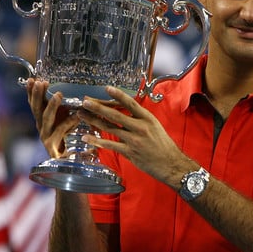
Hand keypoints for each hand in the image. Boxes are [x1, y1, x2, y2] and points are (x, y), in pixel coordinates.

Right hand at [25, 78, 77, 158]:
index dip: (31, 92)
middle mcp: (41, 126)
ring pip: (46, 118)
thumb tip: (68, 91)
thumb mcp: (64, 119)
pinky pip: (60, 131)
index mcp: (42, 119)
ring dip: (52, 105)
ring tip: (58, 94)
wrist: (65, 161)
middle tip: (41, 82)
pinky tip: (76, 116)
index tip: (31, 78)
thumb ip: (64, 108)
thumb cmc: (65, 137)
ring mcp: (45, 136)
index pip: (34, 103)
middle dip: (37, 94)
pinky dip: (69, 122)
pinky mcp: (52, 145)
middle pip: (36, 108)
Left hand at [77, 86, 193, 185]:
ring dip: (93, 120)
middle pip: (115, 114)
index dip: (118, 95)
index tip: (107, 88)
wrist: (170, 163)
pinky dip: (97, 140)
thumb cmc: (163, 145)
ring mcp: (133, 140)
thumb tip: (125, 113)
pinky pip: (109, 144)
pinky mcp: (129, 152)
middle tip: (86, 101)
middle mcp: (140, 127)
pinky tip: (87, 137)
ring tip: (82, 114)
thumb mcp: (155, 126)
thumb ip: (140, 119)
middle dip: (98, 107)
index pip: (130, 103)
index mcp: (147, 118)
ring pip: (109, 128)